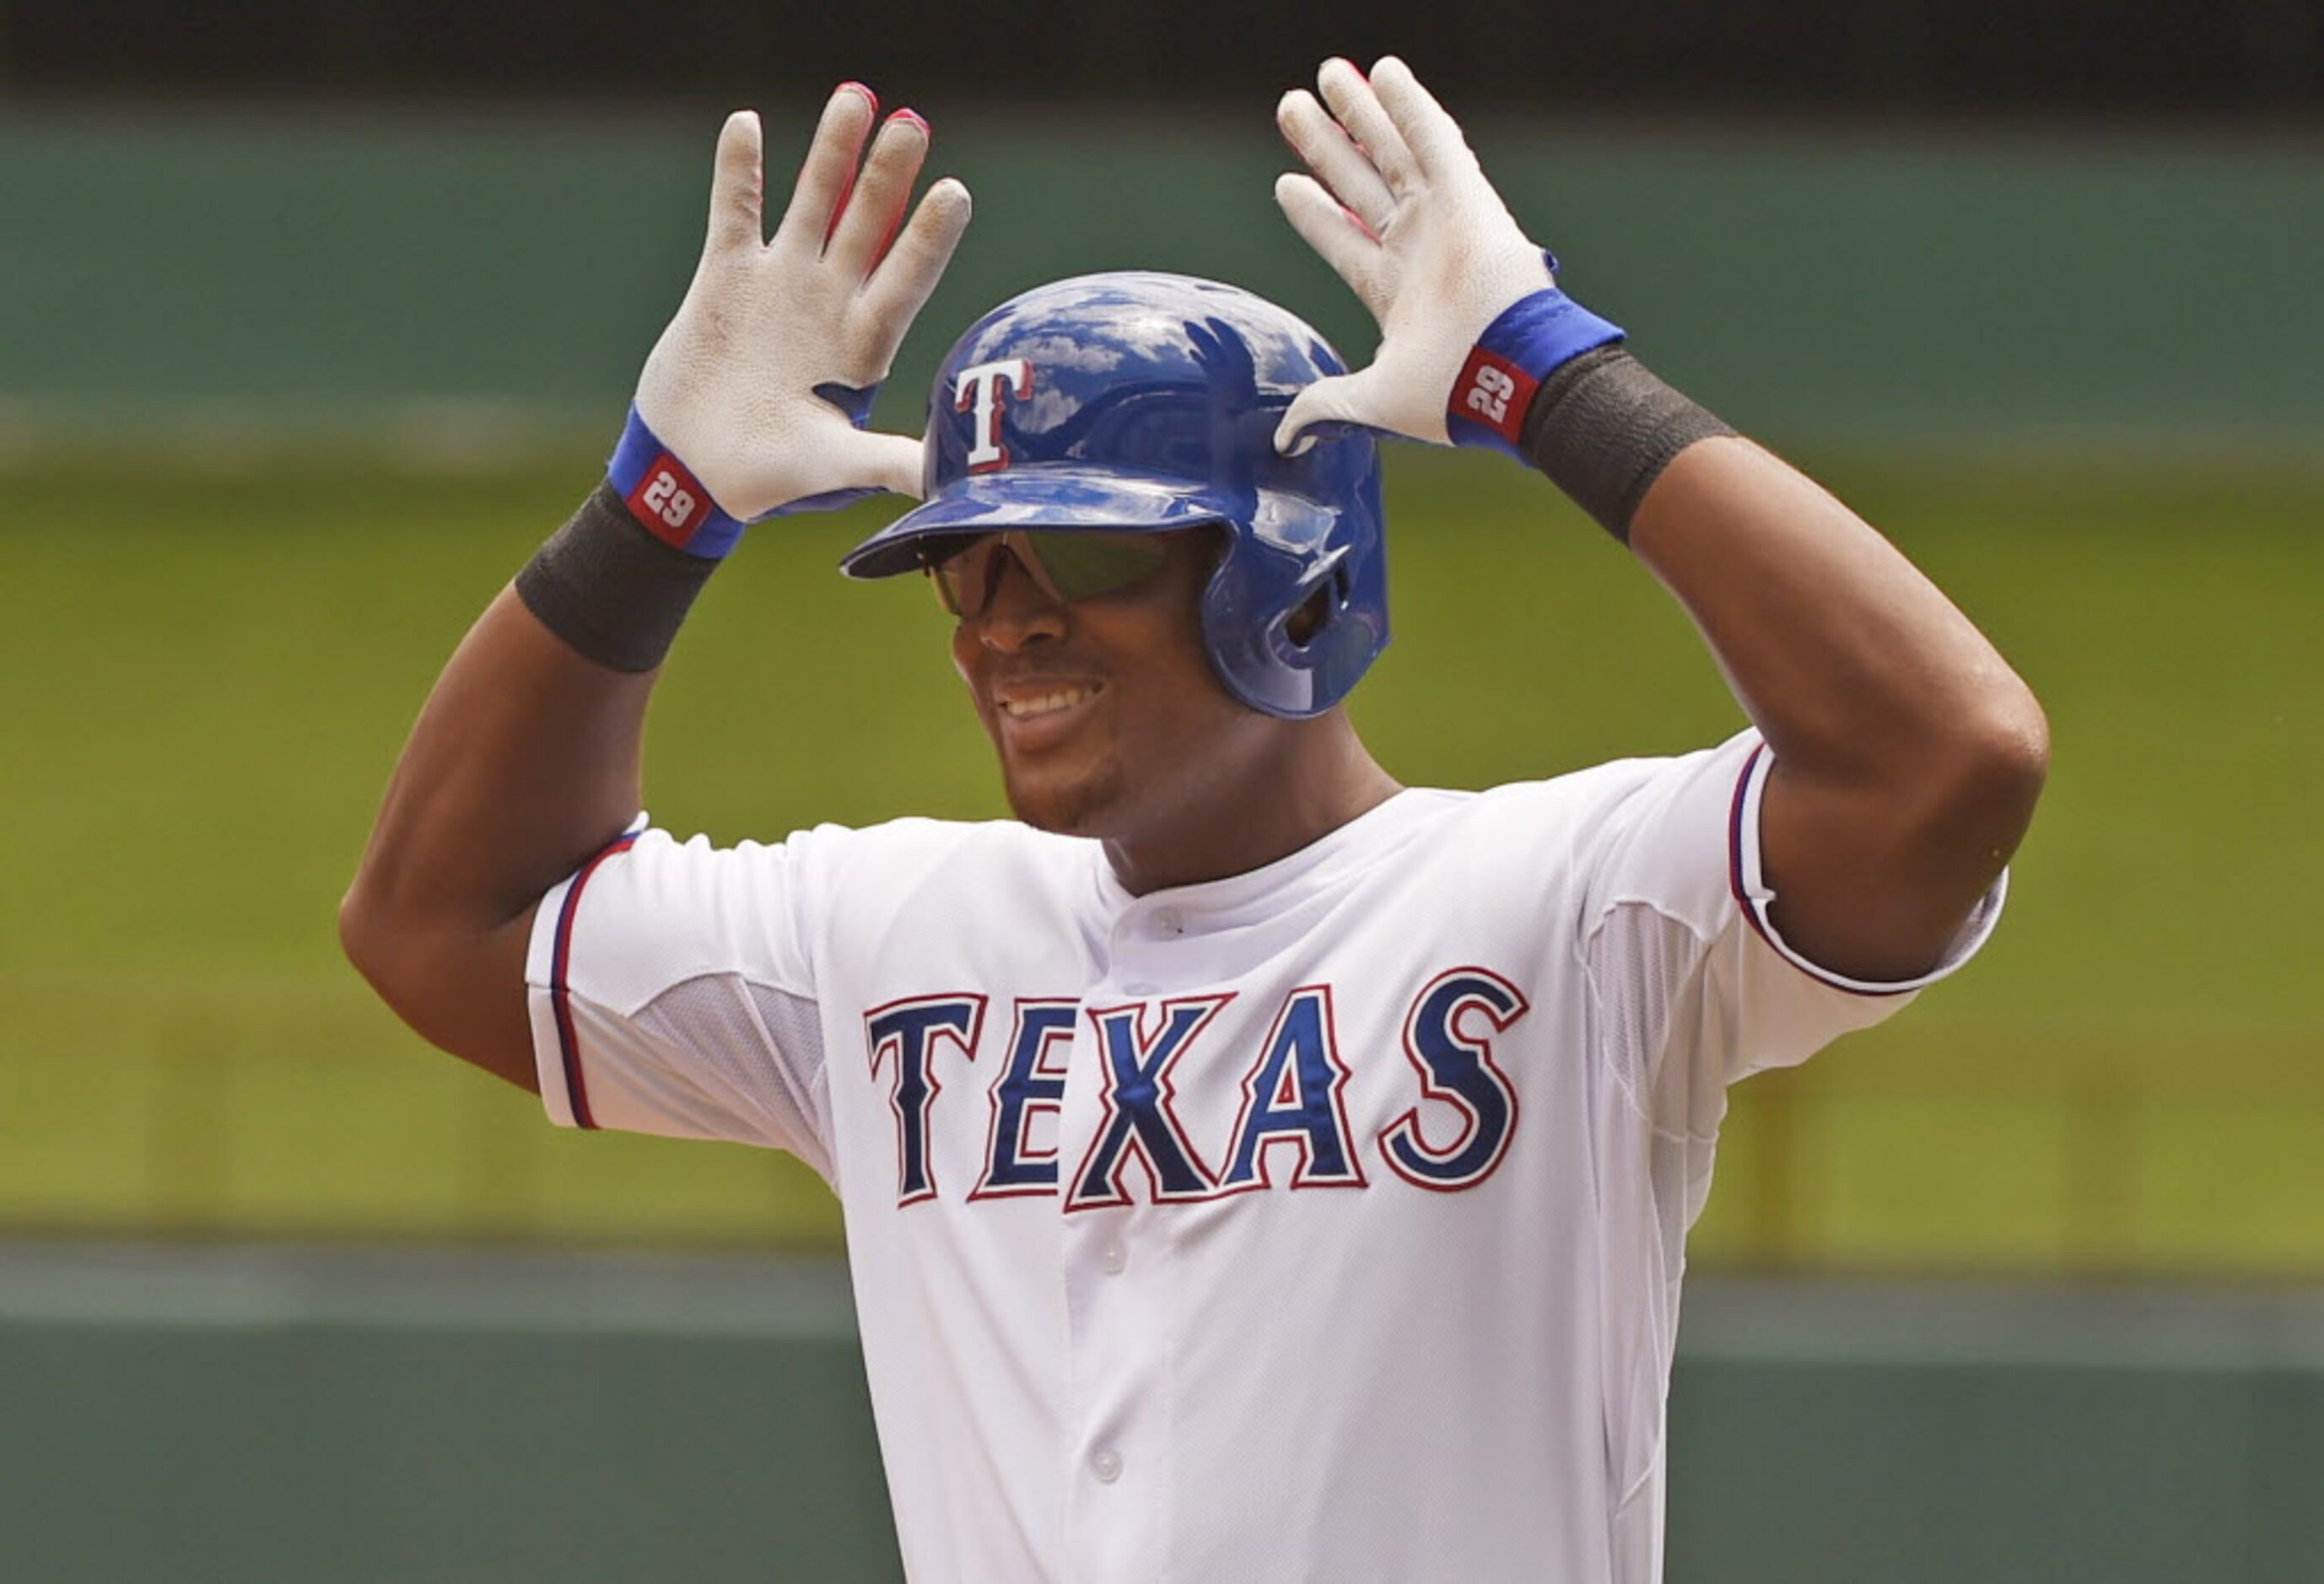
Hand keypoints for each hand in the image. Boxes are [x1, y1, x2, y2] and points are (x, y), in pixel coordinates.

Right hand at [625, 86, 971, 542]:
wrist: (691, 471)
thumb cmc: (767, 478)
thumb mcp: (832, 466)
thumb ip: (886, 460)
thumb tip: (950, 476)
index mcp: (863, 343)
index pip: (906, 277)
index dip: (928, 237)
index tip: (955, 193)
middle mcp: (830, 302)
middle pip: (867, 224)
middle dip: (887, 175)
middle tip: (912, 125)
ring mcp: (781, 284)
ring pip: (813, 202)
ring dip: (832, 152)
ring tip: (856, 96)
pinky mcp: (727, 276)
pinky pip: (736, 210)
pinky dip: (739, 169)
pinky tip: (747, 123)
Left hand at [1272, 57, 1616, 456]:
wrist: (1505, 377)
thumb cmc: (1451, 393)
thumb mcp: (1372, 401)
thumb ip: (1325, 405)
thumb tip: (1285, 435)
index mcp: (1396, 293)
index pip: (1344, 242)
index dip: (1316, 214)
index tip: (1286, 184)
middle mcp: (1417, 250)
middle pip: (1360, 185)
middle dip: (1326, 147)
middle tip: (1293, 108)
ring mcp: (1442, 220)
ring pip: (1391, 154)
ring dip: (1361, 114)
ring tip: (1328, 76)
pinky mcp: (1468, 197)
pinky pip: (1435, 138)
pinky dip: (1410, 105)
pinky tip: (1384, 71)